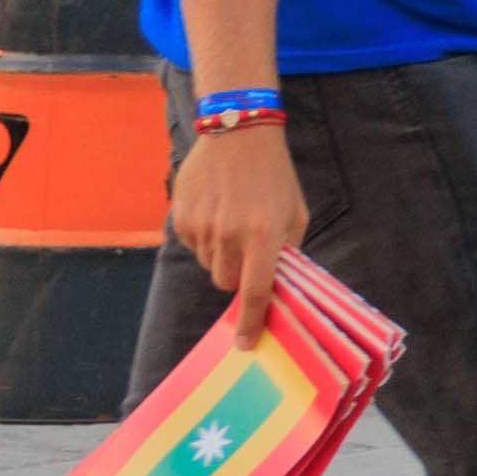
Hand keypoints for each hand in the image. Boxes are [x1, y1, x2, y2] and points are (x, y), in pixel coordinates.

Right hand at [168, 111, 305, 332]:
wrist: (238, 131)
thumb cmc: (274, 175)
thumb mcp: (295, 212)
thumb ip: (287, 252)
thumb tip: (277, 288)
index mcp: (264, 233)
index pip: (255, 291)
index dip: (250, 321)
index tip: (246, 343)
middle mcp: (230, 234)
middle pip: (227, 283)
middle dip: (238, 276)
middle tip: (248, 251)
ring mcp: (201, 227)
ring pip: (209, 265)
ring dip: (222, 254)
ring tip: (233, 220)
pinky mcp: (181, 218)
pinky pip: (193, 246)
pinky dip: (205, 237)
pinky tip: (216, 209)